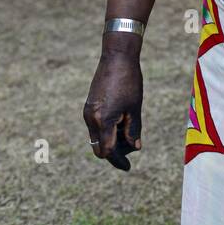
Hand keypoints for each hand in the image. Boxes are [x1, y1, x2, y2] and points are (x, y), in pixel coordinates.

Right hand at [83, 52, 142, 171]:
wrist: (116, 58)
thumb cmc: (129, 81)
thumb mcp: (135, 108)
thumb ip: (133, 130)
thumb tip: (135, 147)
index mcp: (103, 121)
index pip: (108, 152)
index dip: (118, 161)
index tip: (127, 167)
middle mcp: (91, 119)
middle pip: (99, 148)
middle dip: (113, 152)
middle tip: (130, 148)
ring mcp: (88, 112)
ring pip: (96, 137)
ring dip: (109, 141)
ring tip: (127, 132)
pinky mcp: (88, 106)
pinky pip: (95, 126)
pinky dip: (105, 130)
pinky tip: (120, 123)